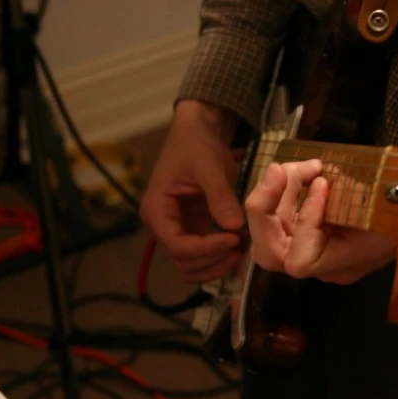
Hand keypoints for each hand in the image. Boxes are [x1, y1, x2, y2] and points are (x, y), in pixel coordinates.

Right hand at [140, 100, 244, 282]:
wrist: (200, 132)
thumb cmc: (196, 144)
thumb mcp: (208, 166)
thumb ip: (219, 196)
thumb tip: (234, 227)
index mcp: (156, 210)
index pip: (177, 246)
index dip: (206, 249)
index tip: (233, 239)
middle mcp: (164, 226)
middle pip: (184, 263)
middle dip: (212, 261)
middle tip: (240, 248)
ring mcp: (179, 229)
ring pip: (193, 266)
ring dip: (216, 264)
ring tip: (241, 249)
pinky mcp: (195, 228)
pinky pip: (204, 254)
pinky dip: (220, 256)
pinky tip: (239, 245)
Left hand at [244, 160, 395, 284]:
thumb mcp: (384, 200)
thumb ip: (349, 196)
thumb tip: (316, 182)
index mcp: (345, 264)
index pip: (300, 261)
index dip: (305, 221)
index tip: (323, 184)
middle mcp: (325, 267)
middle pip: (269, 254)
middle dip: (265, 208)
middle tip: (279, 169)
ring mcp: (316, 251)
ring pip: (271, 233)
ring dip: (276, 192)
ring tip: (304, 164)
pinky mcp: (312, 234)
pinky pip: (284, 219)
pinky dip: (286, 192)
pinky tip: (306, 171)